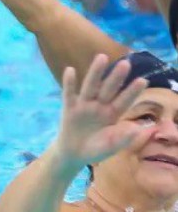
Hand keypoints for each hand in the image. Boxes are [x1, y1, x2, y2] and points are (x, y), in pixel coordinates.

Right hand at [54, 54, 149, 171]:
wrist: (74, 154)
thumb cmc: (96, 149)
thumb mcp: (112, 147)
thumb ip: (124, 138)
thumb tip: (138, 128)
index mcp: (112, 114)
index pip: (123, 101)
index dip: (132, 92)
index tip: (143, 81)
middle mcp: (99, 106)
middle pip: (108, 89)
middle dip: (116, 77)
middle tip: (126, 63)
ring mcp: (84, 105)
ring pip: (91, 86)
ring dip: (96, 73)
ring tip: (102, 57)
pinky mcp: (70, 108)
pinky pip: (69, 94)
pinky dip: (69, 83)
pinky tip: (70, 70)